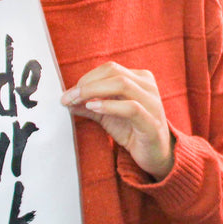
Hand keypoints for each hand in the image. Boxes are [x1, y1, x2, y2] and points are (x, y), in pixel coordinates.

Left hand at [61, 62, 174, 179]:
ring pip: (122, 84)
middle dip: (87, 83)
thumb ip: (90, 105)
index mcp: (140, 80)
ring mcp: (152, 103)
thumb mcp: (107, 116)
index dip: (87, 77)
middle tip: (68, 97)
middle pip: (114, 72)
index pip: (110, 69)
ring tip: (76, 101)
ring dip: (93, 91)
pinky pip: (131, 108)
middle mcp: (148, 87)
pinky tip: (93, 108)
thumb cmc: (133, 131)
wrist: (156, 154)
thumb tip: (66, 100)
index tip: (69, 92)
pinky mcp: (152, 123)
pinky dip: (109, 105)